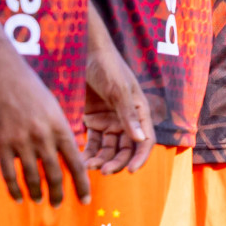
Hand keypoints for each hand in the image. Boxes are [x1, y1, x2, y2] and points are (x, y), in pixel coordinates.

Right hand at [0, 47, 89, 205]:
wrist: (0, 74)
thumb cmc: (30, 88)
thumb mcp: (53, 107)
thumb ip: (60, 130)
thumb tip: (68, 152)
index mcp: (60, 126)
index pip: (75, 161)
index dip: (81, 183)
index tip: (85, 199)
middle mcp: (43, 136)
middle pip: (54, 173)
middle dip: (58, 193)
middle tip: (60, 205)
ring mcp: (20, 140)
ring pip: (31, 176)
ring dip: (37, 192)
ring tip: (39, 201)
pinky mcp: (0, 143)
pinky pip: (8, 173)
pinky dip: (14, 188)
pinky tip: (19, 197)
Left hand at [82, 33, 153, 174]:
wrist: (85, 54)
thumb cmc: (108, 68)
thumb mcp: (119, 90)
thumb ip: (128, 115)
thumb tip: (140, 140)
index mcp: (139, 112)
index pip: (145, 140)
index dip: (140, 157)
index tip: (129, 171)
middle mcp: (127, 120)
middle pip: (126, 149)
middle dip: (116, 162)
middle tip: (102, 171)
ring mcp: (109, 122)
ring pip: (108, 149)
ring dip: (100, 160)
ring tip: (87, 167)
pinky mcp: (93, 122)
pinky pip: (92, 143)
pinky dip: (88, 153)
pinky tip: (80, 160)